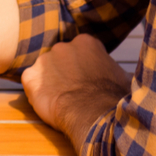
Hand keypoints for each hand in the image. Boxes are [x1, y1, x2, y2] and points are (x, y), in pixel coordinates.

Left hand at [20, 35, 130, 151]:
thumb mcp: (122, 77)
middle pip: (60, 58)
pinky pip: (30, 82)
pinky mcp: (31, 76)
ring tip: (61, 99)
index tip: (86, 81)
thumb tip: (125, 74)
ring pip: (44, 70)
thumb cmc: (111, 98)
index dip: (82, 68)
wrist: (92, 113)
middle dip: (64, 73)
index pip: (80, 51)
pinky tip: (48, 102)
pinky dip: (35, 91)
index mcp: (86, 42)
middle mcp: (63, 46)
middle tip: (73, 91)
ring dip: (50, 82)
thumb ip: (117, 70)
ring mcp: (45, 60)